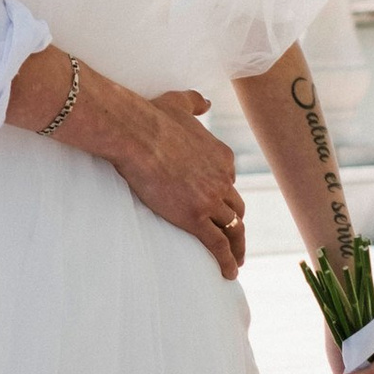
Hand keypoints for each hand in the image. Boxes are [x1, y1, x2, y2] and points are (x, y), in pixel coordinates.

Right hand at [17, 56, 246, 277]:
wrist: (136, 134)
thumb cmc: (152, 117)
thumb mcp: (180, 103)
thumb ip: (195, 102)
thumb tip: (205, 100)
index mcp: (221, 156)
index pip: (229, 182)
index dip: (225, 196)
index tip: (221, 207)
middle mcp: (222, 179)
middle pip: (236, 208)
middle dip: (237, 224)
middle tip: (236, 239)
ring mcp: (210, 200)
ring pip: (233, 229)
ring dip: (237, 247)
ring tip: (237, 261)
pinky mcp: (195, 217)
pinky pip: (218, 245)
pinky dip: (227, 261)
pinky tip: (229, 273)